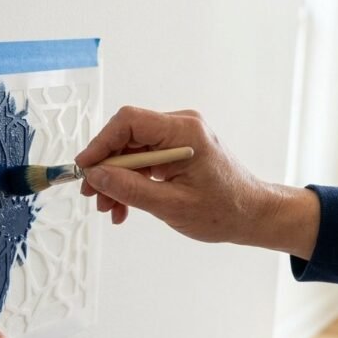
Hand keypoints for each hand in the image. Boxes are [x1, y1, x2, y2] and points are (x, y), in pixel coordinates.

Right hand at [77, 106, 319, 258]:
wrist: (252, 215)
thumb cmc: (223, 211)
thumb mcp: (171, 206)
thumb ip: (130, 189)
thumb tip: (96, 176)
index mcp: (184, 132)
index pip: (128, 122)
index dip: (101, 143)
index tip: (85, 169)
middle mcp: (180, 126)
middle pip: (126, 136)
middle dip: (106, 167)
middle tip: (93, 195)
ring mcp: (178, 138)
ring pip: (131, 150)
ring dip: (116, 179)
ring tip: (109, 208)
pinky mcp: (175, 151)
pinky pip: (143, 160)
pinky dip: (130, 182)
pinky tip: (123, 207)